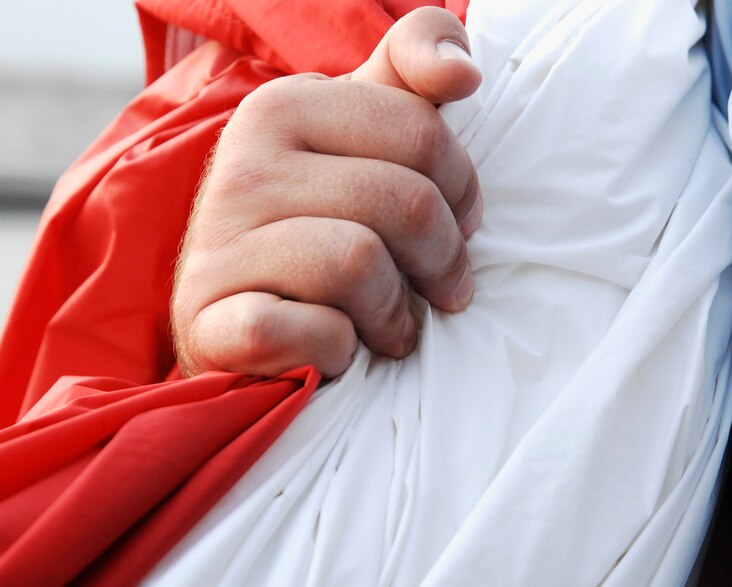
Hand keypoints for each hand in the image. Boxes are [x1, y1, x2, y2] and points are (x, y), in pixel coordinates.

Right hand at [172, 7, 481, 377]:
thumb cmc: (319, 223)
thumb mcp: (360, 136)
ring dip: (395, 314)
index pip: (422, 132)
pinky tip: (336, 348)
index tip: (460, 220)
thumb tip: (462, 72)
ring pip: (361, 264)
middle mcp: (243, 166)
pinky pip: (314, 330)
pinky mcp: (209, 319)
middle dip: (442, 259)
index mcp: (283, 107)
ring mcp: (219, 243)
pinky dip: (341, 350)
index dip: (462, 188)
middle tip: (439, 287)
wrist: (233, 315)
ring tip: (391, 324)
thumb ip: (409, 73)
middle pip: (405, 202)